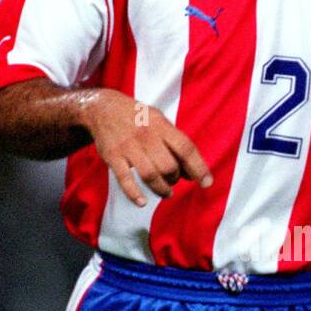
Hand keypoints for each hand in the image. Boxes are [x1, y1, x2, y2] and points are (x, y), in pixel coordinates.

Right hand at [85, 91, 211, 204]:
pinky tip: (142, 202)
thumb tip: (192, 173)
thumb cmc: (138, 118)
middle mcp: (146, 135)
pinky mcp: (113, 156)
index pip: (185, 148)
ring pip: (150, 175)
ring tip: (166, 192)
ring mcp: (128, 146)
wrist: (103, 108)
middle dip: (175, 178)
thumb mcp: (159, 120)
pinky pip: (125, 179)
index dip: (198, 167)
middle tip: (173, 180)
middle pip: (168, 165)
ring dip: (161, 189)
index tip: (206, 183)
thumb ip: (175, 144)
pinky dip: (134, 193)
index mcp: (161, 125)